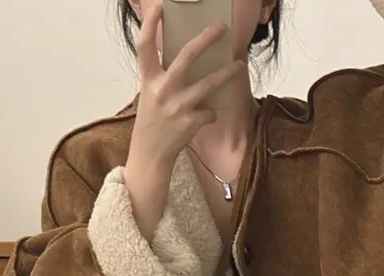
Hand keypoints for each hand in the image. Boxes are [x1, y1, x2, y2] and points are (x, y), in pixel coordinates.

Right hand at [125, 2, 244, 178]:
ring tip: (239, 66)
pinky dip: (210, 114)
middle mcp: (162, 89)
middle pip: (187, 56)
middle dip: (206, 39)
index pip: (144, 45)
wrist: (150, 154)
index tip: (160, 7)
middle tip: (221, 28)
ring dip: (227, 74)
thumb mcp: (151, 94)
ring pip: (209, 84)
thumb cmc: (152, 121)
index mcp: (148, 79)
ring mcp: (177, 106)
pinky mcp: (190, 122)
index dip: (150, 23)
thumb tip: (190, 59)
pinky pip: (209, 112)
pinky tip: (205, 117)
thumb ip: (164, 77)